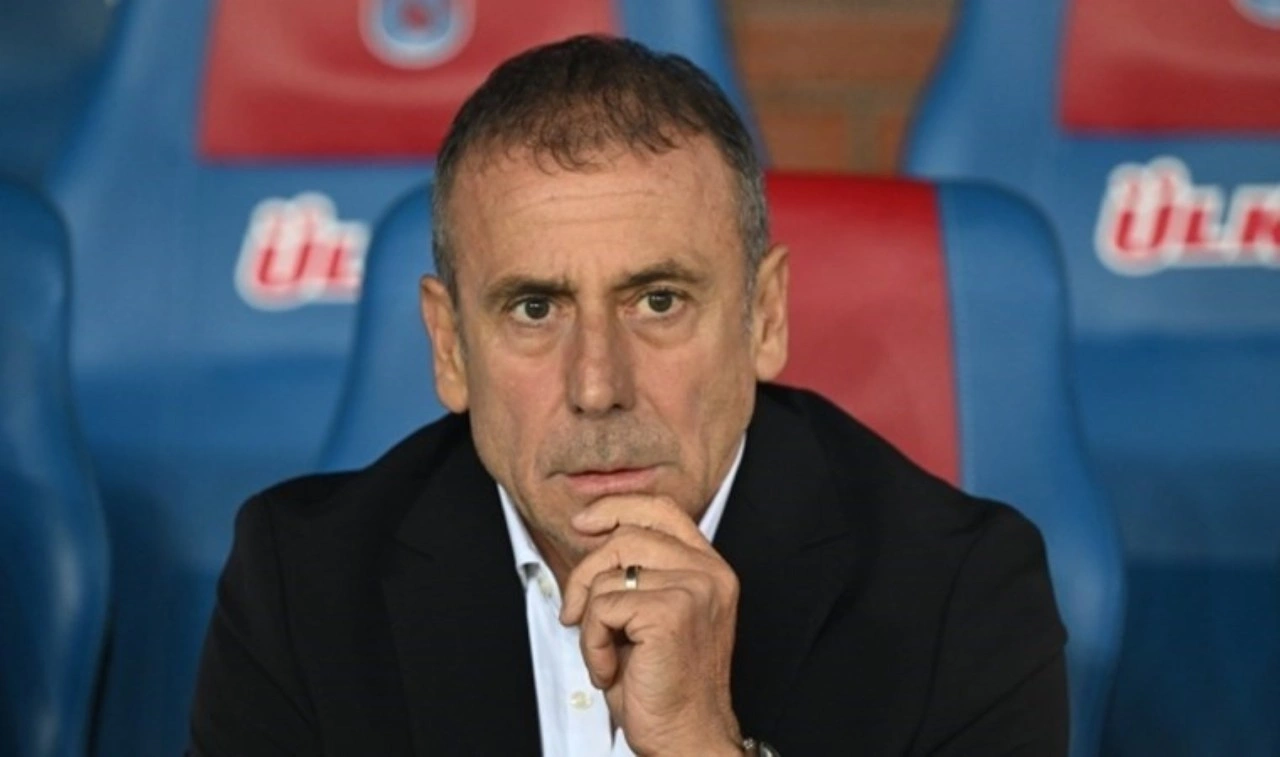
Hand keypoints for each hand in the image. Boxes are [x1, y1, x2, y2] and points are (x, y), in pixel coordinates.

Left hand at [560, 496, 742, 755]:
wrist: (687, 739)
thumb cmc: (665, 686)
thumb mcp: (653, 614)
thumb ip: (639, 573)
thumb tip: (593, 535)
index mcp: (710, 568)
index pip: (662, 509)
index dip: (617, 507)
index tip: (584, 524)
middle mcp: (709, 573)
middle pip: (625, 536)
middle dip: (584, 575)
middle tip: (575, 616)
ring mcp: (694, 590)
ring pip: (607, 577)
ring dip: (590, 622)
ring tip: (607, 656)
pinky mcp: (671, 613)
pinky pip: (602, 608)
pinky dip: (592, 643)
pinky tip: (611, 668)